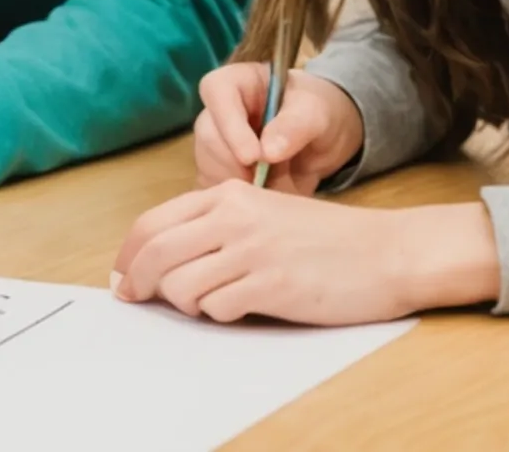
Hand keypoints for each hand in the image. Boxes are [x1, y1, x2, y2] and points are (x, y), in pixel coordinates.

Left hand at [113, 182, 498, 324]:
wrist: (386, 251)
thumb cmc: (326, 237)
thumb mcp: (265, 212)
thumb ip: (218, 224)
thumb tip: (164, 256)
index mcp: (228, 195)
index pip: (154, 222)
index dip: (128, 253)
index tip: (122, 275)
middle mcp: (234, 217)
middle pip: (156, 253)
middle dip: (138, 281)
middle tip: (134, 299)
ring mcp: (252, 251)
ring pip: (182, 285)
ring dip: (185, 302)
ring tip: (208, 302)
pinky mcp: (271, 285)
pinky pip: (218, 308)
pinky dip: (219, 314)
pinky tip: (241, 307)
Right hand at [192, 64, 364, 193]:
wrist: (323, 138)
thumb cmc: (317, 111)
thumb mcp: (315, 113)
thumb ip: (295, 126)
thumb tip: (268, 152)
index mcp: (235, 83)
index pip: (217, 92)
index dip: (230, 125)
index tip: (253, 157)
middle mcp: (217, 112)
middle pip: (209, 136)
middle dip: (235, 165)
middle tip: (265, 183)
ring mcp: (214, 144)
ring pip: (208, 167)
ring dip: (240, 186)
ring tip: (275, 191)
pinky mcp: (218, 174)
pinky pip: (215, 190)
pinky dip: (238, 203)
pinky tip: (263, 203)